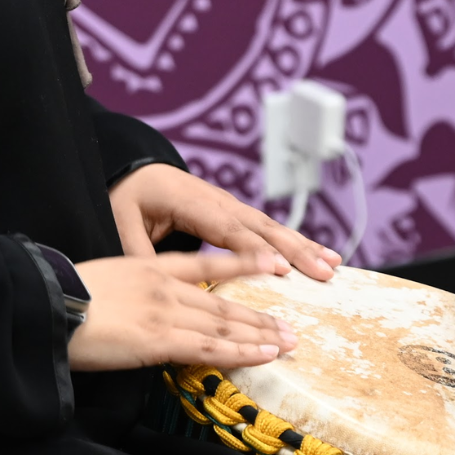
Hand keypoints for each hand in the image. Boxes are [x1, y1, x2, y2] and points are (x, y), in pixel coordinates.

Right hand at [68, 251, 297, 372]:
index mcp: (146, 268)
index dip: (238, 265)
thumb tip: (131, 314)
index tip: (268, 265)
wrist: (45, 304)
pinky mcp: (160, 339)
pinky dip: (242, 351)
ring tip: (288, 343)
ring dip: (260, 335)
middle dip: (259, 316)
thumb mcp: (97, 283)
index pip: (202, 263)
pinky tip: (265, 355)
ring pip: (223, 324)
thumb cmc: (57, 297)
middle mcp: (163, 286)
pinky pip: (211, 347)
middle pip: (221, 302)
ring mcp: (165, 312)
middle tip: (290, 327)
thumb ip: (124, 294)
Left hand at [109, 163, 341, 280]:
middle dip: (295, 251)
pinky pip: (269, 230)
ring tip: (333, 266)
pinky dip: (297, 243)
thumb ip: (139, 252)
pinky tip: (319, 257)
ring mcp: (230, 206)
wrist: (134, 170)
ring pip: (272, 228)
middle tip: (322, 273)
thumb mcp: (121, 222)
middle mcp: (218, 201)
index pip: (227, 229)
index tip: (279, 269)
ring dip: (304, 247)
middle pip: (261, 228)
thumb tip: (156, 284)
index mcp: (191, 202)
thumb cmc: (127, 197)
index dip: (254, 250)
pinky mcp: (235, 215)